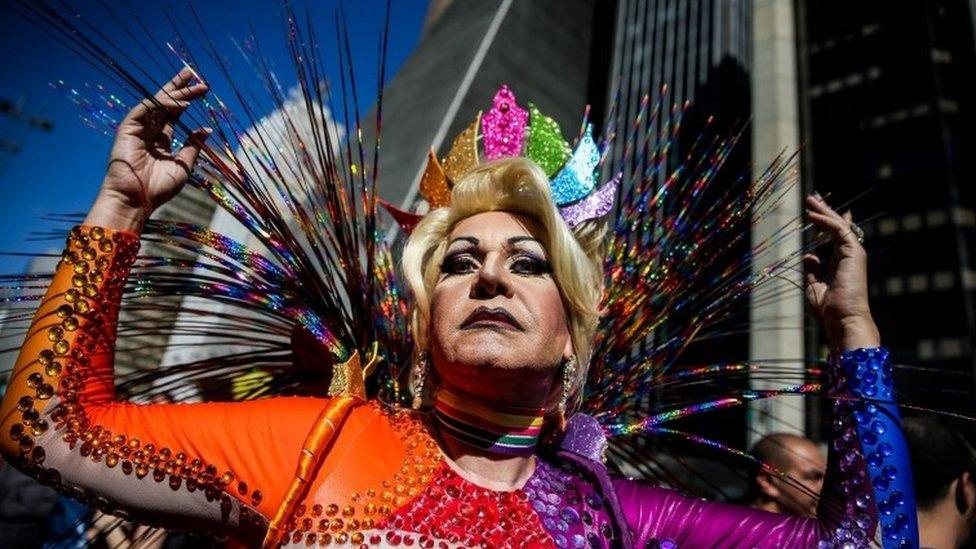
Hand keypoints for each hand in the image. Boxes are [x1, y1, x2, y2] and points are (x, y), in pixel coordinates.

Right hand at [84, 68, 211, 231]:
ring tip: (194, 83)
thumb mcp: (184, 166)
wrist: (137, 200)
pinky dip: (164, 105)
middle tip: (197, 76)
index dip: (187, 99)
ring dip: (175, 92)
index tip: (204, 89)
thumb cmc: (159, 188)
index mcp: (162, 140)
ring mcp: (138, 128)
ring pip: (157, 103)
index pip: (175, 113)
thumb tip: (207, 129)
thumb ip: (193, 146)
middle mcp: (150, 131)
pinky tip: (182, 104)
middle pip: (166, 103)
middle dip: (181, 88)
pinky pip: (147, 110)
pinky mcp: (128, 128)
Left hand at [803, 194, 879, 351]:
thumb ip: (812, 268)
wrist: (843, 317)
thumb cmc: (829, 307)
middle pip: (837, 227)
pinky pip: (839, 230)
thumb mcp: (814, 284)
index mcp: (841, 262)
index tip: (818, 212)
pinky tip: (813, 215)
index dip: (828, 222)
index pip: (836, 237)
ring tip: (810, 199)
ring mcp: (853, 253)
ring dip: (824, 211)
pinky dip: (826, 220)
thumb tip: (808, 255)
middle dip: (825, 211)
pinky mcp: (853, 252)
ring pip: (839, 225)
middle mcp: (849, 255)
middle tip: (812, 198)